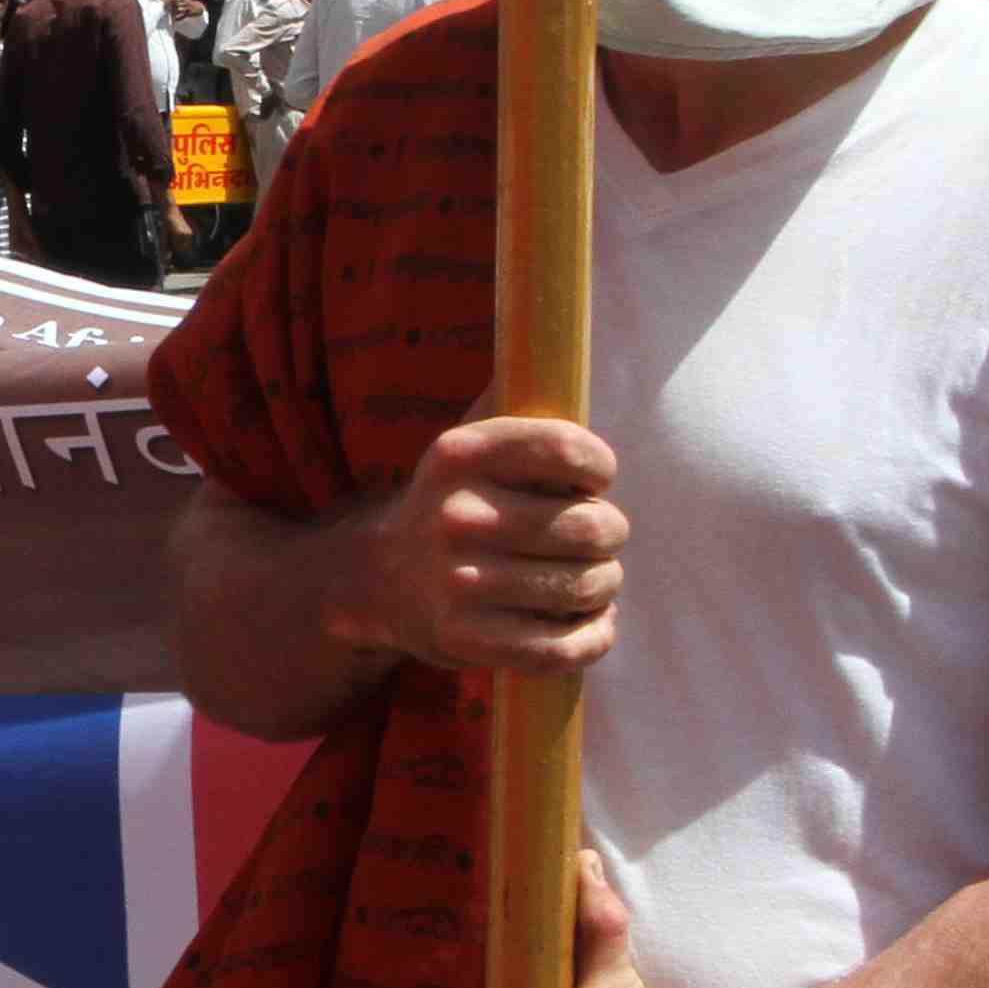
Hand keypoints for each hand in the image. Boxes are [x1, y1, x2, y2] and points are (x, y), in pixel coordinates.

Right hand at [338, 413, 628, 676]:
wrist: (378, 581)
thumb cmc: (450, 502)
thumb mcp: (465, 440)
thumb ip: (508, 398)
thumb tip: (544, 340)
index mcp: (459, 454)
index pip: (568, 450)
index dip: (599, 468)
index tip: (595, 481)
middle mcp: (455, 515)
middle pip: (590, 527)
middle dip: (610, 534)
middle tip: (599, 539)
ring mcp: (458, 582)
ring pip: (585, 586)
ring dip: (604, 586)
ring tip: (593, 581)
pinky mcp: (466, 639)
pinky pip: (562, 648)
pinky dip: (593, 639)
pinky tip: (594, 626)